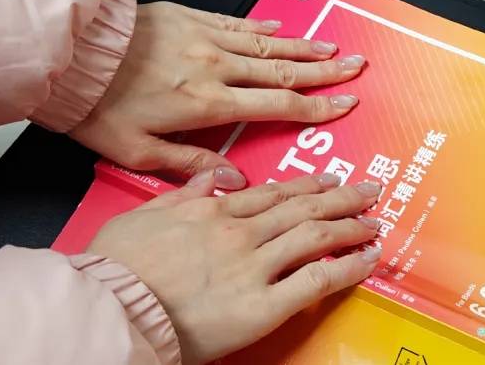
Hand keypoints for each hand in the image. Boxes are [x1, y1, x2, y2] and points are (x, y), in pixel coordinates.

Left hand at [70, 2, 365, 186]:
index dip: (315, 107)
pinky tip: (279, 25)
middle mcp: (213, 66)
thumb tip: (235, 179)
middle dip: (324, 70)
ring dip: (302, 45)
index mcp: (206, 103)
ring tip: (331, 47)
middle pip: (283, 68)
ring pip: (265, 42)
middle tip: (354, 67)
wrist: (68, 56)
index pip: (276, 105)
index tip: (342, 105)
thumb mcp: (138, 151)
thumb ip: (192, 166)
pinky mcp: (186, 17)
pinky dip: (261, 24)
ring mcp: (202, 37)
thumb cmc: (95, 105)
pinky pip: (234, 20)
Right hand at [88, 171, 382, 364]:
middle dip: (342, 197)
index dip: (308, 186)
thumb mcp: (143, 215)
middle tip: (370, 190)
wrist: (110, 310)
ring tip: (374, 221)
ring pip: (316, 236)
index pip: (273, 193)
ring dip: (351, 226)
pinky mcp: (263, 305)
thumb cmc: (116, 269)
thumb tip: (214, 176)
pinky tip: (367, 260)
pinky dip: (347, 267)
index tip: (330, 181)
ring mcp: (254, 266)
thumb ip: (185, 193)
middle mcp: (240, 231)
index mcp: (212, 209)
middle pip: (303, 207)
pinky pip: (316, 280)